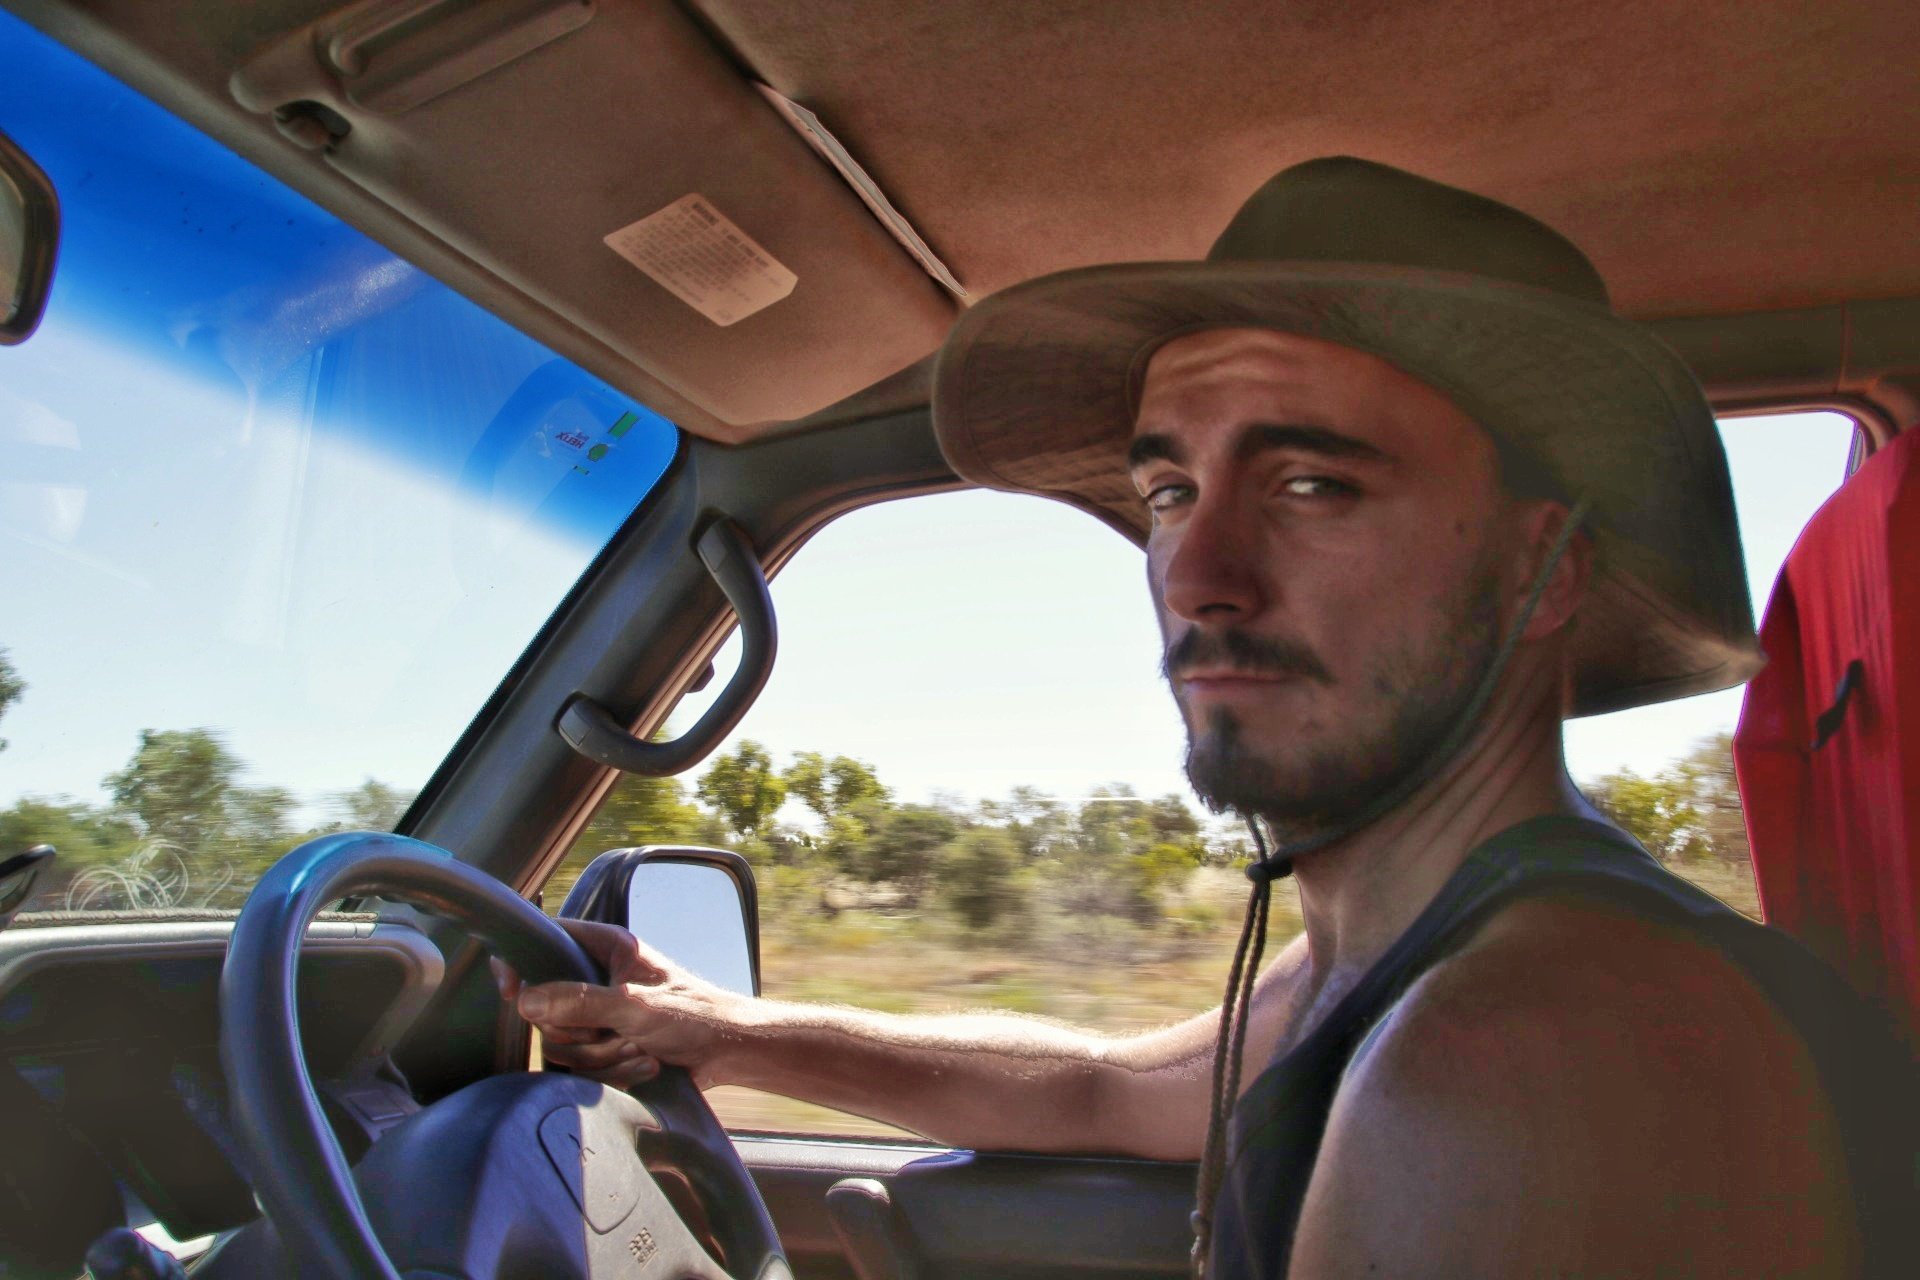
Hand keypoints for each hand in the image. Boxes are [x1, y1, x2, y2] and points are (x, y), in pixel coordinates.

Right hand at [493, 918, 743, 1088]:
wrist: (728, 1052)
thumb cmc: (695, 1015)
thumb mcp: (635, 1006)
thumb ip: (580, 1003)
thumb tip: (527, 1001)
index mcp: (606, 948)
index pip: (545, 940)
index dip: (521, 962)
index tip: (512, 991)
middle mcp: (596, 979)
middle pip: (545, 1008)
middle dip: (580, 1033)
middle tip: (616, 1033)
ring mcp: (599, 1016)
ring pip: (562, 1044)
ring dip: (602, 1057)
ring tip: (641, 1049)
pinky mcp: (605, 1048)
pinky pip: (582, 1068)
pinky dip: (612, 1072)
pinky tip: (645, 1064)